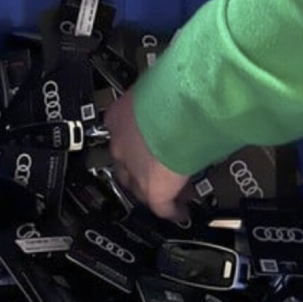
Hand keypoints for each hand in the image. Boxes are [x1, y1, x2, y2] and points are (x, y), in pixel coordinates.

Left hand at [105, 90, 189, 220]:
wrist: (183, 103)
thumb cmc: (177, 88)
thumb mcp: (162, 90)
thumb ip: (166, 98)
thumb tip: (183, 96)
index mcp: (119, 116)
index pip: (121, 135)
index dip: (136, 146)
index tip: (149, 148)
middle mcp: (121, 144)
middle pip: (126, 165)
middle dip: (141, 171)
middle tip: (160, 172)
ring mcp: (134, 168)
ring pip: (139, 187)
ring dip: (154, 189)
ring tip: (172, 192)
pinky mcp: (153, 188)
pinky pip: (161, 206)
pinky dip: (171, 210)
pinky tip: (179, 212)